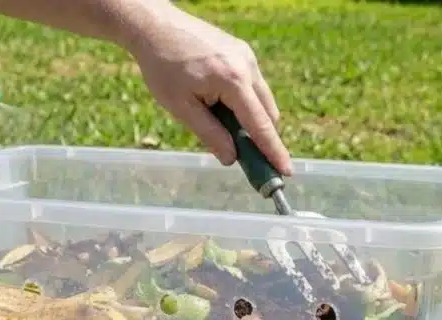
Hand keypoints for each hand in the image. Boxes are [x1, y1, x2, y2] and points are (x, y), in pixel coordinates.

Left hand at [127, 8, 292, 175]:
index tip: (286, 171)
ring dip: (251, 119)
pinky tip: (220, 105)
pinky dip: (244, 102)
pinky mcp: (242, 52)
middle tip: (248, 159)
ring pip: (262, 99)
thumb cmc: (162, 67)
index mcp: (233, 81)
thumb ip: (210, 134)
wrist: (155, 27)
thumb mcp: (181, 107)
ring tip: (222, 126)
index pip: (260, 125)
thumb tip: (231, 158)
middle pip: (268, 113)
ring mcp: (247, 56)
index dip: (273, 151)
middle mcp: (247, 66)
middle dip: (262, 137)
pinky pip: (253, 85)